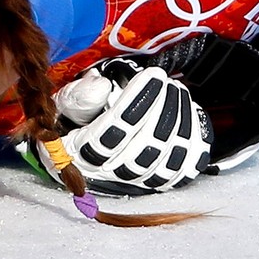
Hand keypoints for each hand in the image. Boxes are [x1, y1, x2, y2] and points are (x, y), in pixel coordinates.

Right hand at [33, 59, 213, 195]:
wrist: (88, 144)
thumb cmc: (76, 121)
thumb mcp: (64, 104)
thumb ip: (78, 97)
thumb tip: (102, 89)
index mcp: (80, 154)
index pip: (112, 134)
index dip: (136, 103)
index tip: (152, 77)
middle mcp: (109, 174)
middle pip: (145, 148)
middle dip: (163, 108)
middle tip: (167, 82)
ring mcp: (136, 181)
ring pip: (168, 158)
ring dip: (180, 120)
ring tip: (177, 91)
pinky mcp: (160, 181)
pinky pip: (185, 168)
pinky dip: (194, 141)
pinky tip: (188, 116)